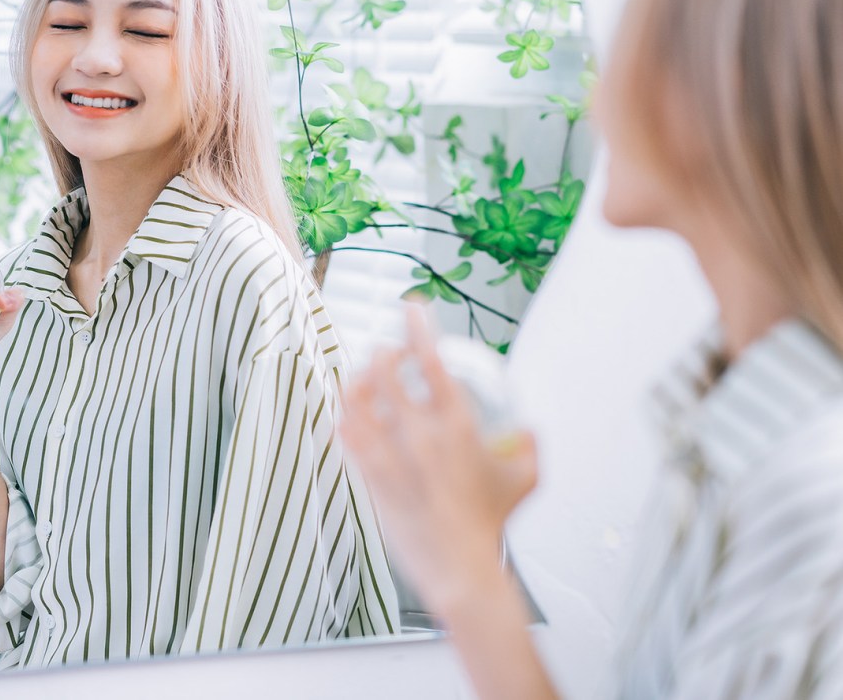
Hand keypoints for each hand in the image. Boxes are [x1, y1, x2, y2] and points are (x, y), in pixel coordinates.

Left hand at [339, 304, 537, 613]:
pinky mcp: (369, 475)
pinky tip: (348, 416)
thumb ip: (528, 444)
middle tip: (387, 353)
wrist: (459, 566)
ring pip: (357, 398)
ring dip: (357, 380)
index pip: (430, 359)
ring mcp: (389, 453)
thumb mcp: (525, 478)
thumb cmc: (489, 524)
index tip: (412, 308)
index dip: (418, 326)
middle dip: (382, 352)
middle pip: (383, 370)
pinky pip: (346, 434)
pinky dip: (345, 418)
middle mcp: (418, 433)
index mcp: (456, 423)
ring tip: (362, 379)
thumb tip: (525, 427)